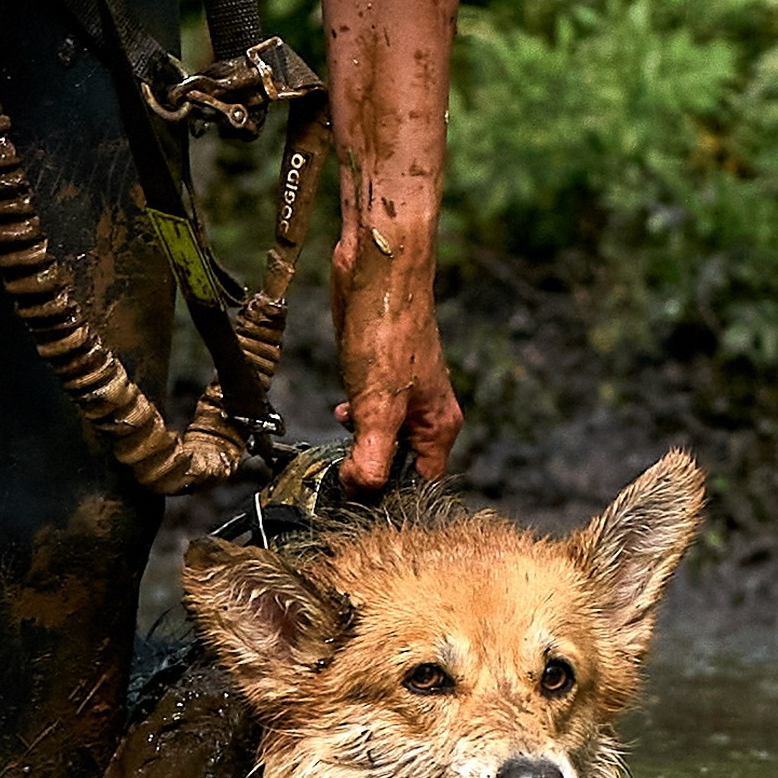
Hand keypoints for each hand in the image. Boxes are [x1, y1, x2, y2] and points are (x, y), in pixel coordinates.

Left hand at [331, 221, 460, 490]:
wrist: (378, 273)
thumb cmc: (387, 332)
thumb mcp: (377, 407)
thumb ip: (372, 456)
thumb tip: (362, 490)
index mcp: (437, 427)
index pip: (420, 485)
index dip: (391, 499)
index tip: (360, 505)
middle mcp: (425, 415)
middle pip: (400, 466)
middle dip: (371, 473)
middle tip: (341, 475)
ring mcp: (404, 396)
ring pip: (381, 440)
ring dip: (359, 446)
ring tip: (341, 442)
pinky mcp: (381, 378)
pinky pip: (369, 414)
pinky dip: (353, 420)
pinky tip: (340, 411)